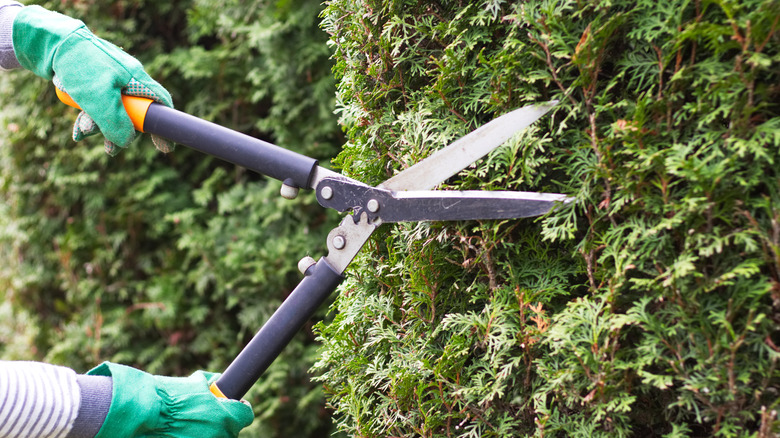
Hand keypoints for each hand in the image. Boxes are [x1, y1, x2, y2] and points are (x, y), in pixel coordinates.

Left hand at [12, 5, 172, 154]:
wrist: (50, 41)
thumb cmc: (78, 65)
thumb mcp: (98, 98)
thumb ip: (115, 122)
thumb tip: (126, 141)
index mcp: (137, 79)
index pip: (160, 104)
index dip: (163, 126)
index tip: (163, 147)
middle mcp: (128, 80)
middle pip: (135, 114)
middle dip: (120, 132)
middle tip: (109, 149)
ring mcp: (112, 81)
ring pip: (113, 112)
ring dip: (98, 126)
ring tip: (81, 131)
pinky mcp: (95, 82)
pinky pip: (98, 106)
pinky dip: (89, 117)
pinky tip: (78, 126)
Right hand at [88, 362, 253, 437]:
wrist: (145, 414)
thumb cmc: (169, 396)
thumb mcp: (194, 383)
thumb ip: (210, 383)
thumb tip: (217, 380)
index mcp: (226, 416)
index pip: (246, 414)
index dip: (239, 407)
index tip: (234, 404)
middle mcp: (220, 434)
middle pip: (230, 429)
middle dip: (222, 420)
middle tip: (207, 413)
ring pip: (216, 437)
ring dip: (209, 431)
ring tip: (192, 422)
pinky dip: (196, 436)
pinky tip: (184, 430)